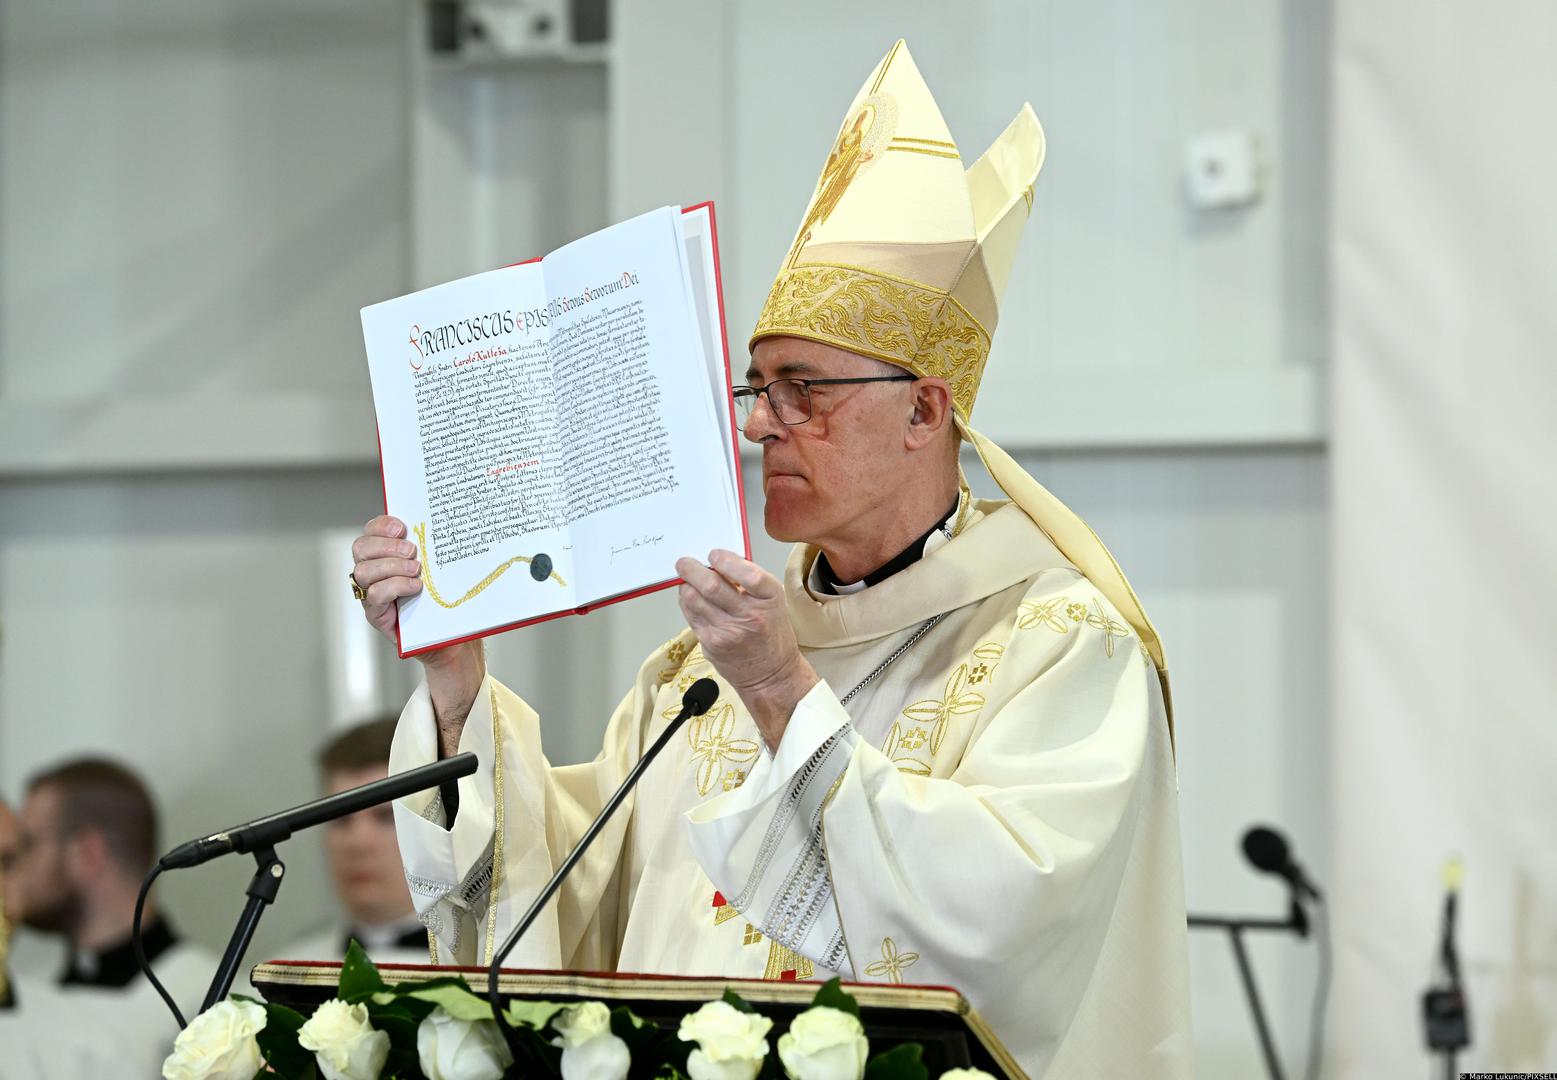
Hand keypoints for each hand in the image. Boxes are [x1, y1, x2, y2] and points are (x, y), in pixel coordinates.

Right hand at [352, 515, 484, 754]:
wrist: (457, 641)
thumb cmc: (452, 603)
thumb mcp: (446, 571)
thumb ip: (437, 550)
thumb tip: (455, 522)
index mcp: (389, 554)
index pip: (371, 531)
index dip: (381, 525)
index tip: (403, 526)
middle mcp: (375, 573)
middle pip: (360, 548)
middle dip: (385, 544)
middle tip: (413, 550)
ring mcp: (373, 594)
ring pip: (362, 571)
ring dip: (390, 565)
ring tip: (417, 572)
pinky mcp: (377, 615)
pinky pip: (373, 595)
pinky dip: (394, 586)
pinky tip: (415, 588)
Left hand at [675, 550, 817, 749]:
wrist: (770, 674)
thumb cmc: (771, 634)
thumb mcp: (772, 601)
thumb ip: (748, 580)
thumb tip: (717, 562)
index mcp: (769, 600)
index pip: (747, 575)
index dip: (726, 560)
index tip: (714, 555)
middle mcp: (749, 617)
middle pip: (711, 585)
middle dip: (692, 569)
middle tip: (685, 563)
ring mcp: (728, 632)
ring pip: (693, 599)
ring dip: (686, 585)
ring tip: (688, 581)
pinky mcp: (711, 644)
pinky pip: (691, 615)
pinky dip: (688, 603)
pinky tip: (694, 600)